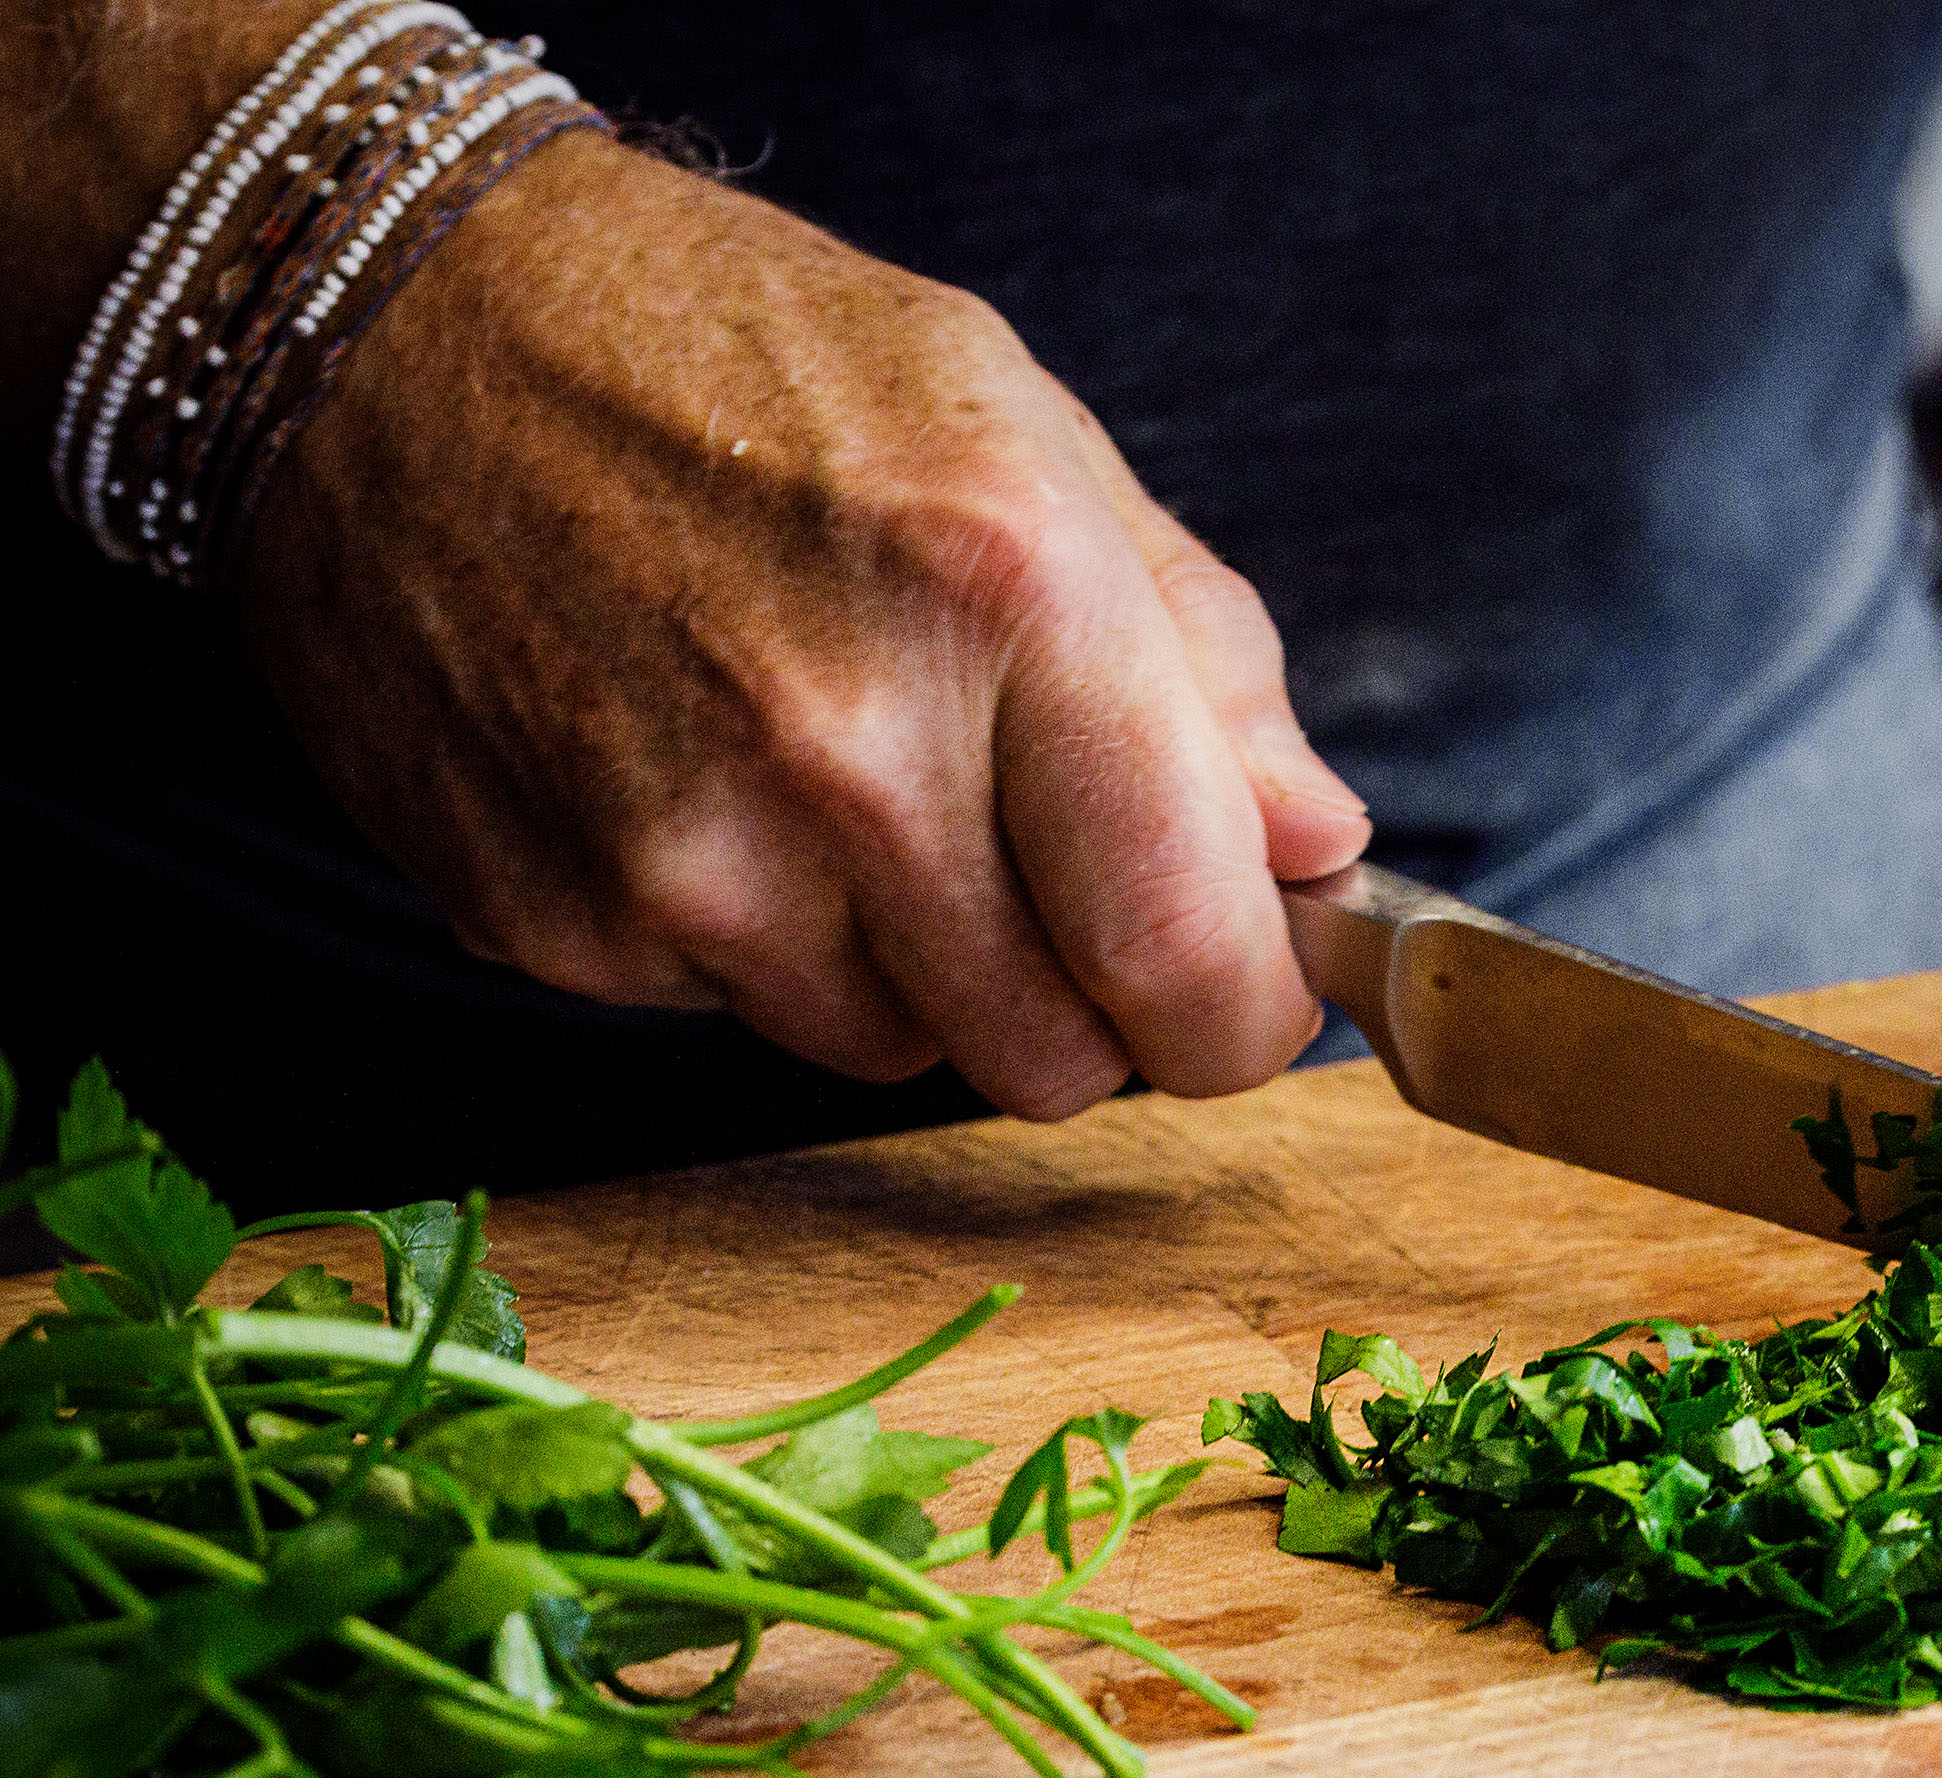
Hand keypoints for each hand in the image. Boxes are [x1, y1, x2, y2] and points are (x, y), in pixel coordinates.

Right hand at [235, 132, 1370, 1119]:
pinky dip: (758, 939)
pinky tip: (701, 779)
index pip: (1190, 954)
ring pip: (903, 1057)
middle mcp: (850, 749)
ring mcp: (689, 854)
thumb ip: (1206, 660)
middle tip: (1036, 872)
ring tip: (841, 784)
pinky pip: (738, 1018)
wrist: (388, 320)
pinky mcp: (557, 920)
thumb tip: (1317, 845)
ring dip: (916, 970)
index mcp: (1009, 597)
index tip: (1242, 993)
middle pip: (1059, 1057)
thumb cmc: (737, 360)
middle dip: (1083, 1000)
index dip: (1243, 1012)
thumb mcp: (1026, 432)